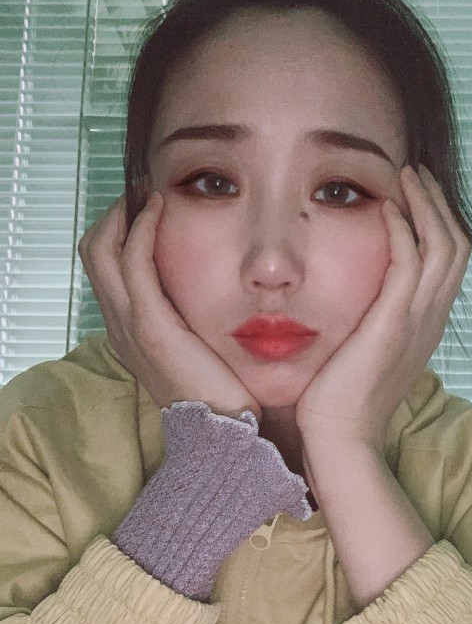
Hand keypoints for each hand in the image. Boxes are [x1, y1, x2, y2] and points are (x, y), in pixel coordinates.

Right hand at [78, 191, 260, 419]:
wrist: (225, 430)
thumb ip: (194, 322)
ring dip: (125, 214)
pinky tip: (161, 208)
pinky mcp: (149, 326)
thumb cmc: (221, 391)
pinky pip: (133, 262)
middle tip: (145, 193)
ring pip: (103, 251)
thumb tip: (215, 294)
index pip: (107, 267)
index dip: (120, 232)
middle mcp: (121, 325)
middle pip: (95, 252)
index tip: (149, 208)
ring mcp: (129, 325)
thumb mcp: (200, 350)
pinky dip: (142, 228)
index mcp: (132, 330)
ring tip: (151, 193)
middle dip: (116, 215)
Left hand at [295, 164, 470, 453]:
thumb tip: (370, 301)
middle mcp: (433, 319)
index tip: (418, 196)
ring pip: (442, 248)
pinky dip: (403, 230)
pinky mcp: (393, 323)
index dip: (440, 224)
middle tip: (417, 173)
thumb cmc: (348, 399)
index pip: (450, 262)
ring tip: (407, 176)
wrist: (342, 437)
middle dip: (439, 204)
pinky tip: (385, 207)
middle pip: (456, 247)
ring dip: (425, 206)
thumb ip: (382, 323)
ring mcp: (418, 321)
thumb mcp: (374, 354)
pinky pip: (409, 263)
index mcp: (429, 325)